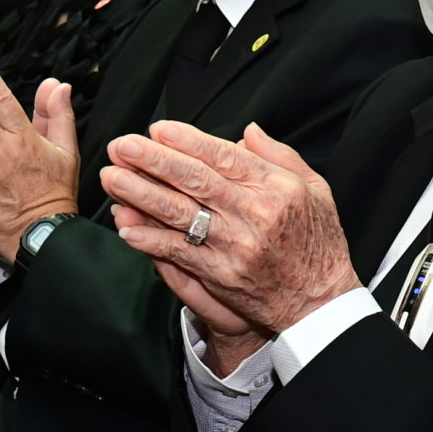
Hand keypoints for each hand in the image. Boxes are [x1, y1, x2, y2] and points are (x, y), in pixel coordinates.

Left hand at [101, 122, 356, 343]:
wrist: (321, 302)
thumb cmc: (319, 243)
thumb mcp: (316, 189)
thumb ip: (280, 156)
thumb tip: (247, 131)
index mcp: (275, 188)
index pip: (223, 156)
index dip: (187, 141)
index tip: (157, 128)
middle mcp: (253, 214)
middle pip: (194, 180)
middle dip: (153, 160)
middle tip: (121, 145)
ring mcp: (234, 246)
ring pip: (180, 214)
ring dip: (141, 194)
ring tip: (112, 177)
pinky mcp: (220, 275)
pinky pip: (178, 252)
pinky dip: (150, 239)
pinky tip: (125, 226)